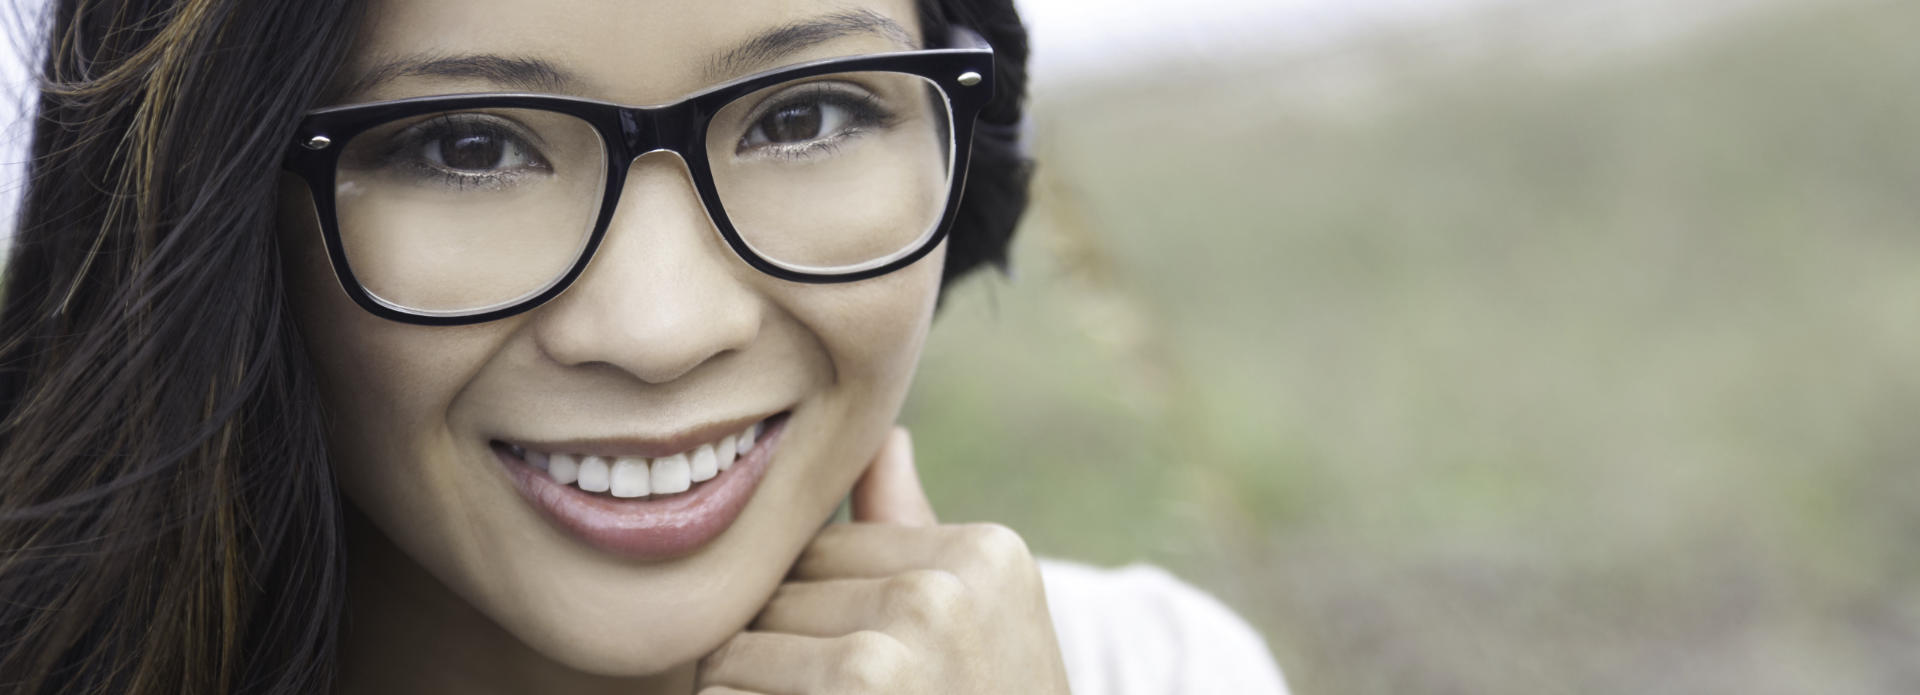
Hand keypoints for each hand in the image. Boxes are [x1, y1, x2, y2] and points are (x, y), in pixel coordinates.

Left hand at [697, 427, 1071, 693]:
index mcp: (983, 555)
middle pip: (779, 592)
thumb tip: (882, 438)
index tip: (858, 681)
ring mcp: (893, 655)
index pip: (822, 550)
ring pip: (738, 647)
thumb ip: (919, 533)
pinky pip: (726, 693)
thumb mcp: (980, 629)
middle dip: (775, 656)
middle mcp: (943, 593)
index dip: (812, 620)